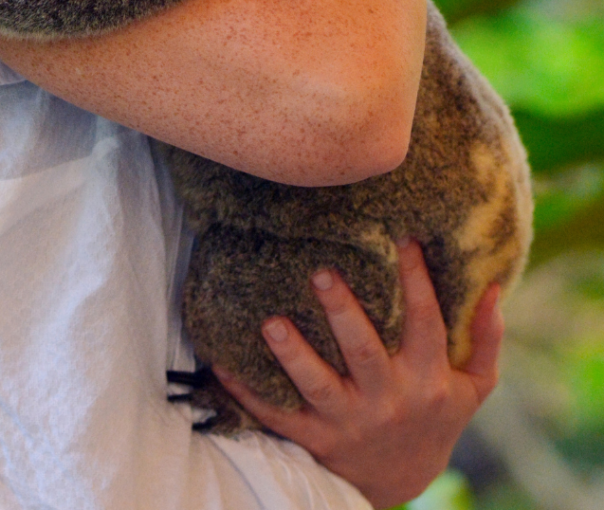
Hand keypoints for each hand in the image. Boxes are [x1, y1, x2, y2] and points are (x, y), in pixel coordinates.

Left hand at [213, 241, 503, 509]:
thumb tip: (496, 287)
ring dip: (292, 354)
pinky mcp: (314, 439)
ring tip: (269, 321)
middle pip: (364, 351)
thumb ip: (485, 340)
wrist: (401, 482)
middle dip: (343, 312)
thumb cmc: (434, 417)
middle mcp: (387, 398)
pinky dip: (248, 391)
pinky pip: (277, 415)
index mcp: (426, 378)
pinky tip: (221, 362)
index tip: (400, 236)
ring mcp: (348, 420)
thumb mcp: (471, 388)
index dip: (416, 279)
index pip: (425, 322)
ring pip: (317, 385)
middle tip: (320, 271)